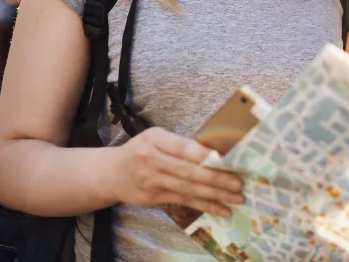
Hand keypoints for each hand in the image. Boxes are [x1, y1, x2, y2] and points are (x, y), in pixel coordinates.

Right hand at [108, 127, 242, 217]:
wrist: (110, 173)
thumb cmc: (142, 151)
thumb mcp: (157, 139)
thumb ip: (180, 145)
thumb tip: (216, 152)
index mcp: (155, 139)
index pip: (184, 148)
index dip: (205, 155)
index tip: (227, 161)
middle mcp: (151, 160)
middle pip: (188, 171)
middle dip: (216, 179)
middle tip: (238, 183)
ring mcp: (151, 181)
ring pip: (188, 189)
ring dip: (215, 195)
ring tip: (236, 198)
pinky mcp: (153, 198)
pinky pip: (184, 201)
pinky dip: (204, 205)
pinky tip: (221, 209)